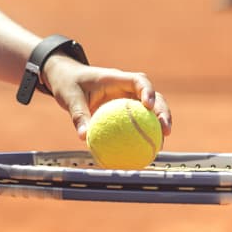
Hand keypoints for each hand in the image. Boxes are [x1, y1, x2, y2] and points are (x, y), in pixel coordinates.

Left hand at [42, 53, 171, 140]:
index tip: (148, 106)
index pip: (138, 80)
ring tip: (160, 147)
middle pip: (153, 96)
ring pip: (149, 111)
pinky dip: (143, 134)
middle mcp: (126, 88)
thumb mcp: (70, 97)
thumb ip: (78, 115)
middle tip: (165, 131)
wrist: (66, 79)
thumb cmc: (69, 84)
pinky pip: (137, 122)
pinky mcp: (125, 110)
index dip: (147, 91)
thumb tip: (84, 137)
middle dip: (163, 112)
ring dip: (157, 126)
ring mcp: (128, 99)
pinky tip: (144, 153)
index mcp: (116, 78)